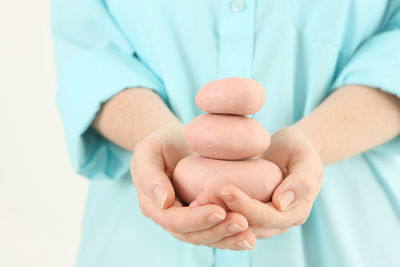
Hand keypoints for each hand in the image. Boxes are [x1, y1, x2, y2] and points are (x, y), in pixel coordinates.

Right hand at [131, 121, 250, 247]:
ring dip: (228, 238)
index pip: (174, 221)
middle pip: (193, 234)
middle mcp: (170, 218)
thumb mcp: (147, 153)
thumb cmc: (159, 144)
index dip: (196, 219)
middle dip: (217, 231)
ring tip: (249, 236)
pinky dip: (232, 235)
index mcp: (153, 207)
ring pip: (206, 237)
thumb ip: (149, 176)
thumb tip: (164, 202)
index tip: (219, 211)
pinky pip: (216, 231)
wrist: (173, 142)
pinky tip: (250, 235)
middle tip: (242, 222)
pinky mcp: (203, 216)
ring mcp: (187, 220)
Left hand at [193, 126, 323, 247]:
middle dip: (224, 213)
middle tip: (202, 198)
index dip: (245, 206)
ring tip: (197, 201)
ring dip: (216, 216)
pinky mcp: (248, 212)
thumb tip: (281, 203)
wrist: (291, 149)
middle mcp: (278, 222)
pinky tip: (198, 200)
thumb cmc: (300, 150)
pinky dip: (215, 211)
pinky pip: (231, 217)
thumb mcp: (306, 159)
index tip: (225, 189)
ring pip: (236, 226)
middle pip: (248, 225)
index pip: (267, 217)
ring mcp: (262, 220)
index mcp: (295, 213)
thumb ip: (301, 181)